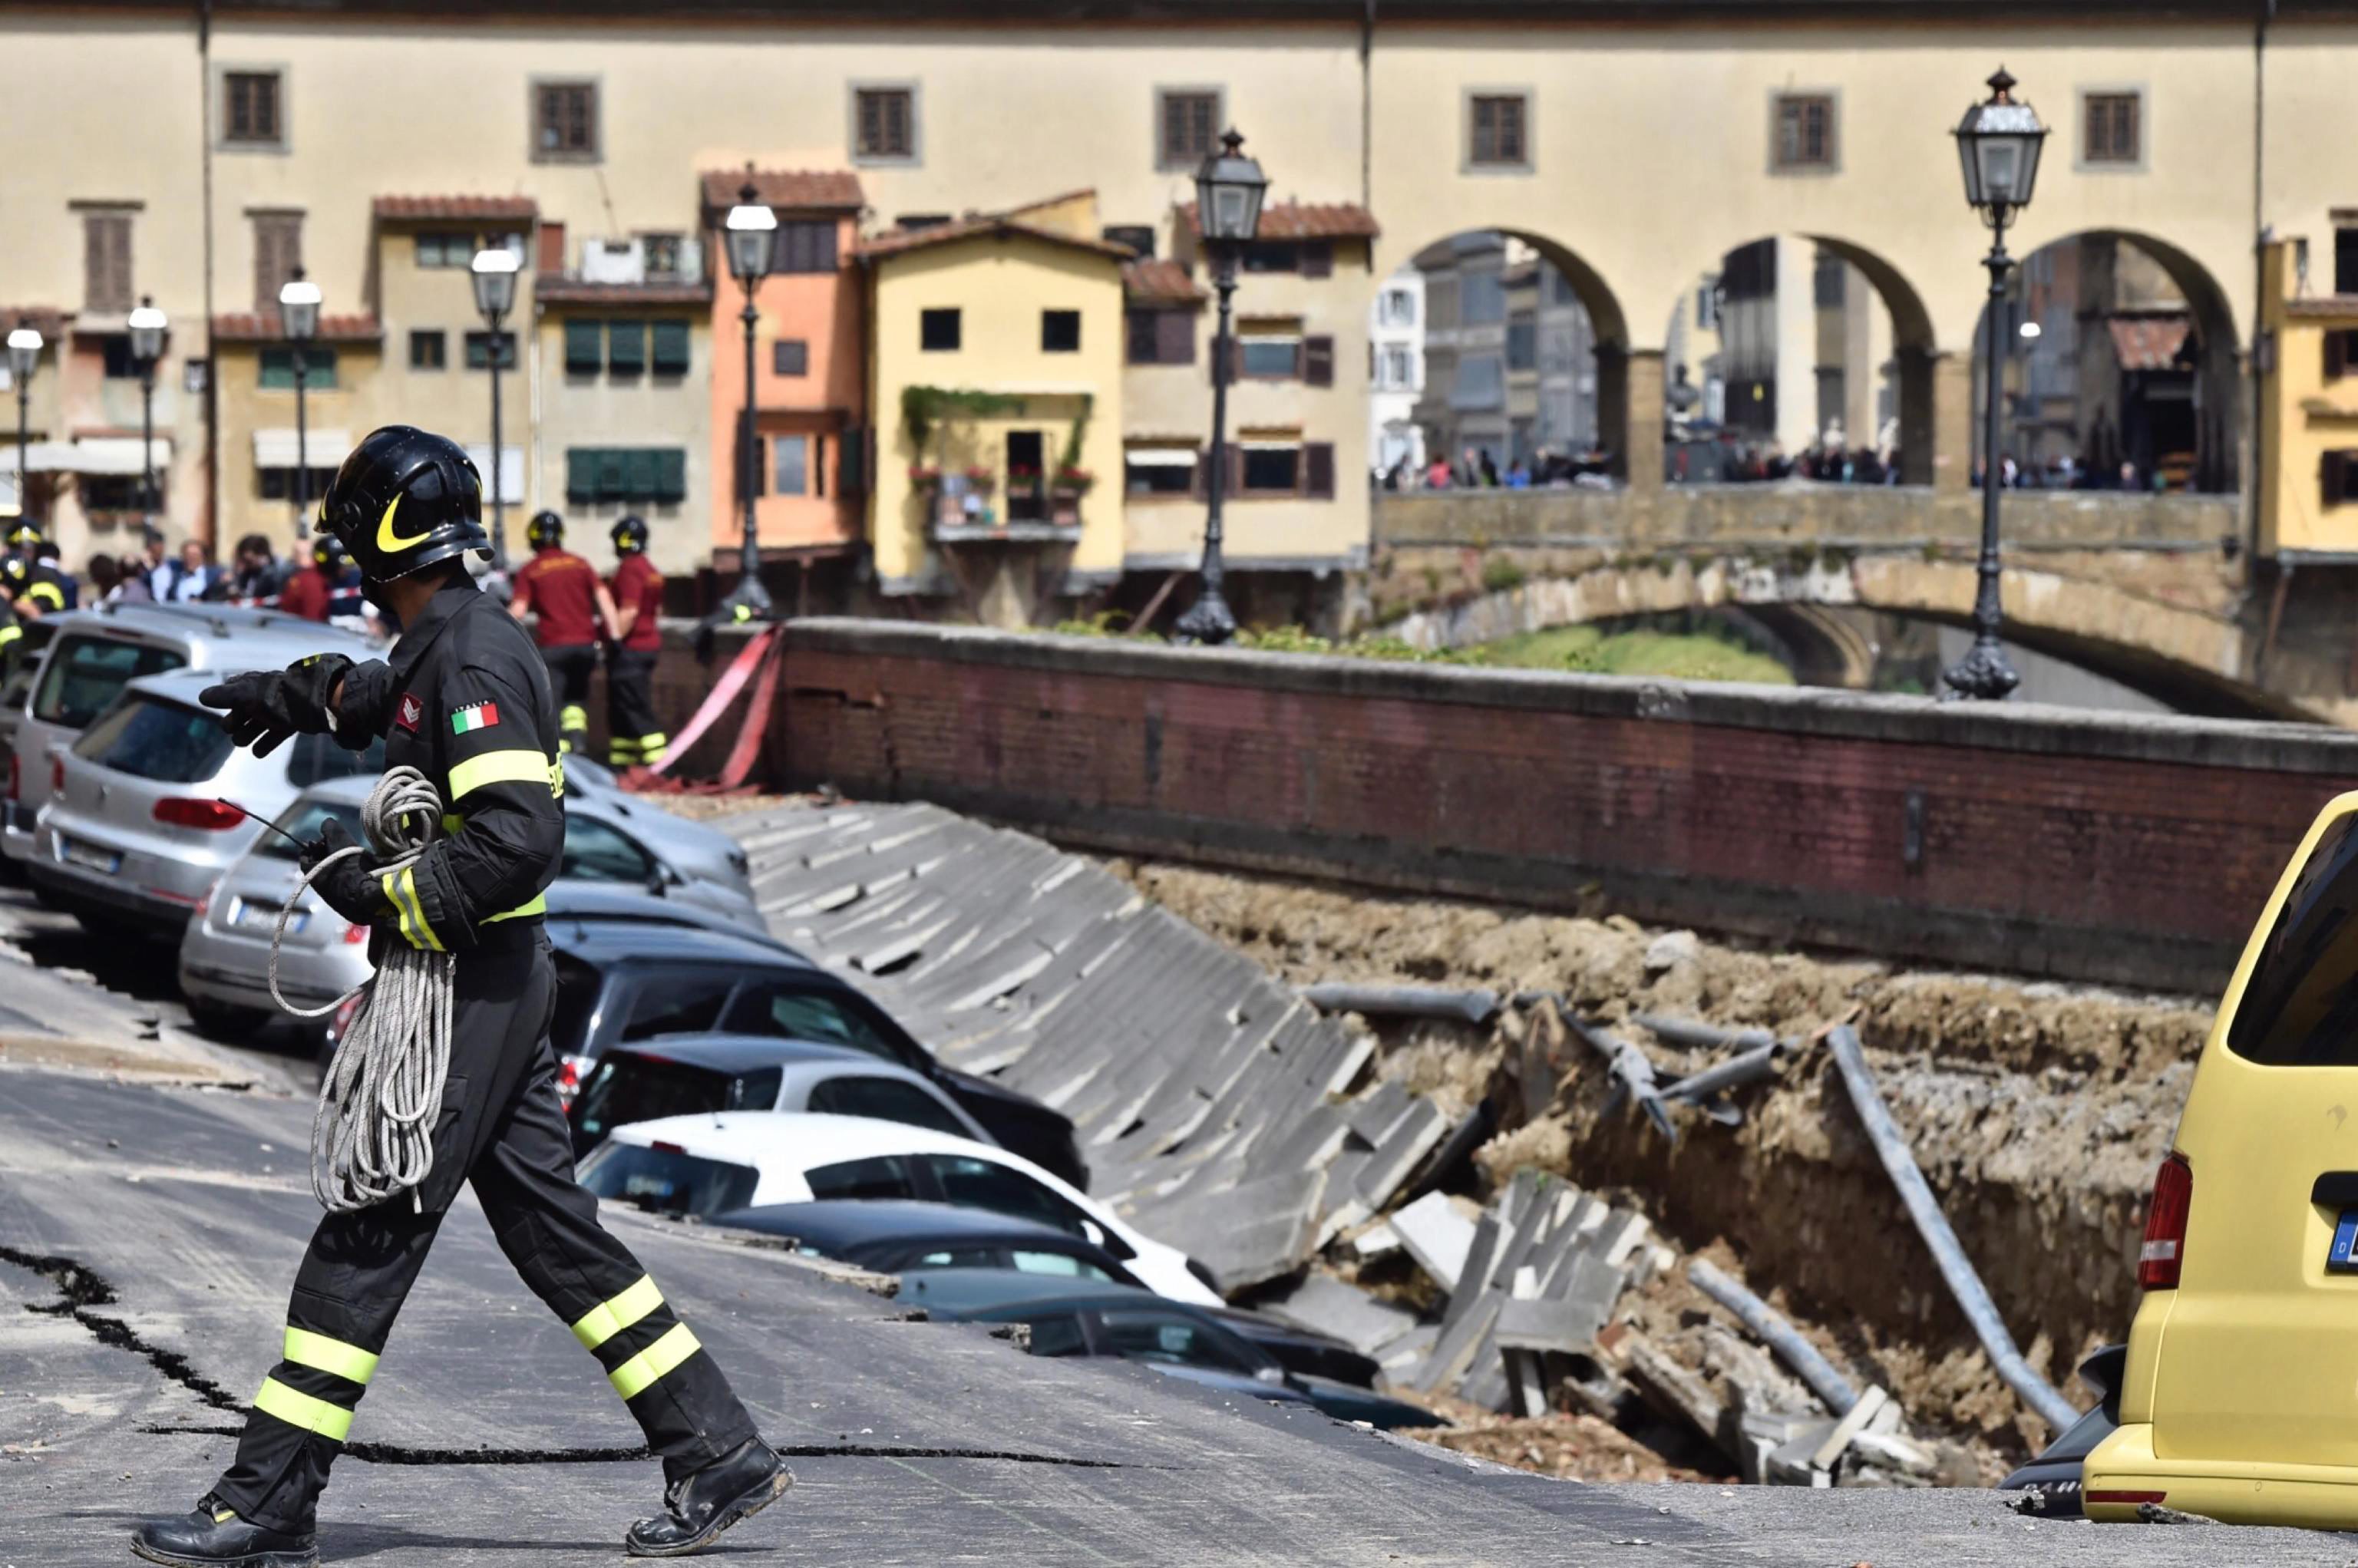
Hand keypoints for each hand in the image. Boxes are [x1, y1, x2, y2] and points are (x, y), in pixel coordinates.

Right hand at [199, 654, 351, 756]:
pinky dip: (266, 743)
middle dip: (235, 721)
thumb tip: (202, 697)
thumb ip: (224, 696)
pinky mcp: (291, 723)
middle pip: (243, 712)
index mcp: (252, 685)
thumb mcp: (246, 694)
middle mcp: (264, 696)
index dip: (225, 700)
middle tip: (232, 729)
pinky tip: (257, 752)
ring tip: (242, 741)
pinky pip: (275, 734)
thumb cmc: (276, 696)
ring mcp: (278, 710)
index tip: (222, 707)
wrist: (314, 703)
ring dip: (247, 734)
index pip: (232, 692)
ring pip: (257, 724)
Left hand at [301, 819, 385, 925]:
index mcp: (311, 874)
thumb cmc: (351, 868)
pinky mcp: (349, 906)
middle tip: (342, 847)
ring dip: (341, 867)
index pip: (305, 857)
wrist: (370, 899)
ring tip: (356, 859)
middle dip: (329, 856)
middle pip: (320, 867)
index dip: (313, 846)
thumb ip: (330, 828)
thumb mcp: (340, 841)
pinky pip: (347, 887)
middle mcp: (319, 889)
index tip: (323, 840)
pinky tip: (365, 872)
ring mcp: (334, 900)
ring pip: (334, 877)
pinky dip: (351, 878)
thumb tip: (326, 823)